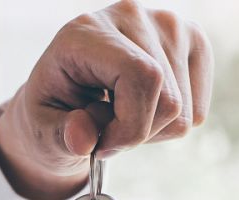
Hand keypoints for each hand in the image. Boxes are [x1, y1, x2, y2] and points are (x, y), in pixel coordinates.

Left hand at [0, 0, 211, 199]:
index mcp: (87, 31)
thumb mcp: (41, 130)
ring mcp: (166, 24)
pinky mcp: (190, 40)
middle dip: (137, 133)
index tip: (103, 145)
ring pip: (184, 110)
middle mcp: (130, 15)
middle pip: (168, 99)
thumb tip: (82, 137)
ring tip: (121, 116)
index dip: (130, 125)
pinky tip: (144, 109)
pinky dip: (172, 124)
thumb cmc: (53, 111)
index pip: (141, 77)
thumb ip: (60, 136)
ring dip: (152, 130)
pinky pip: (197, 110)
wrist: (66, 99)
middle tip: (106, 132)